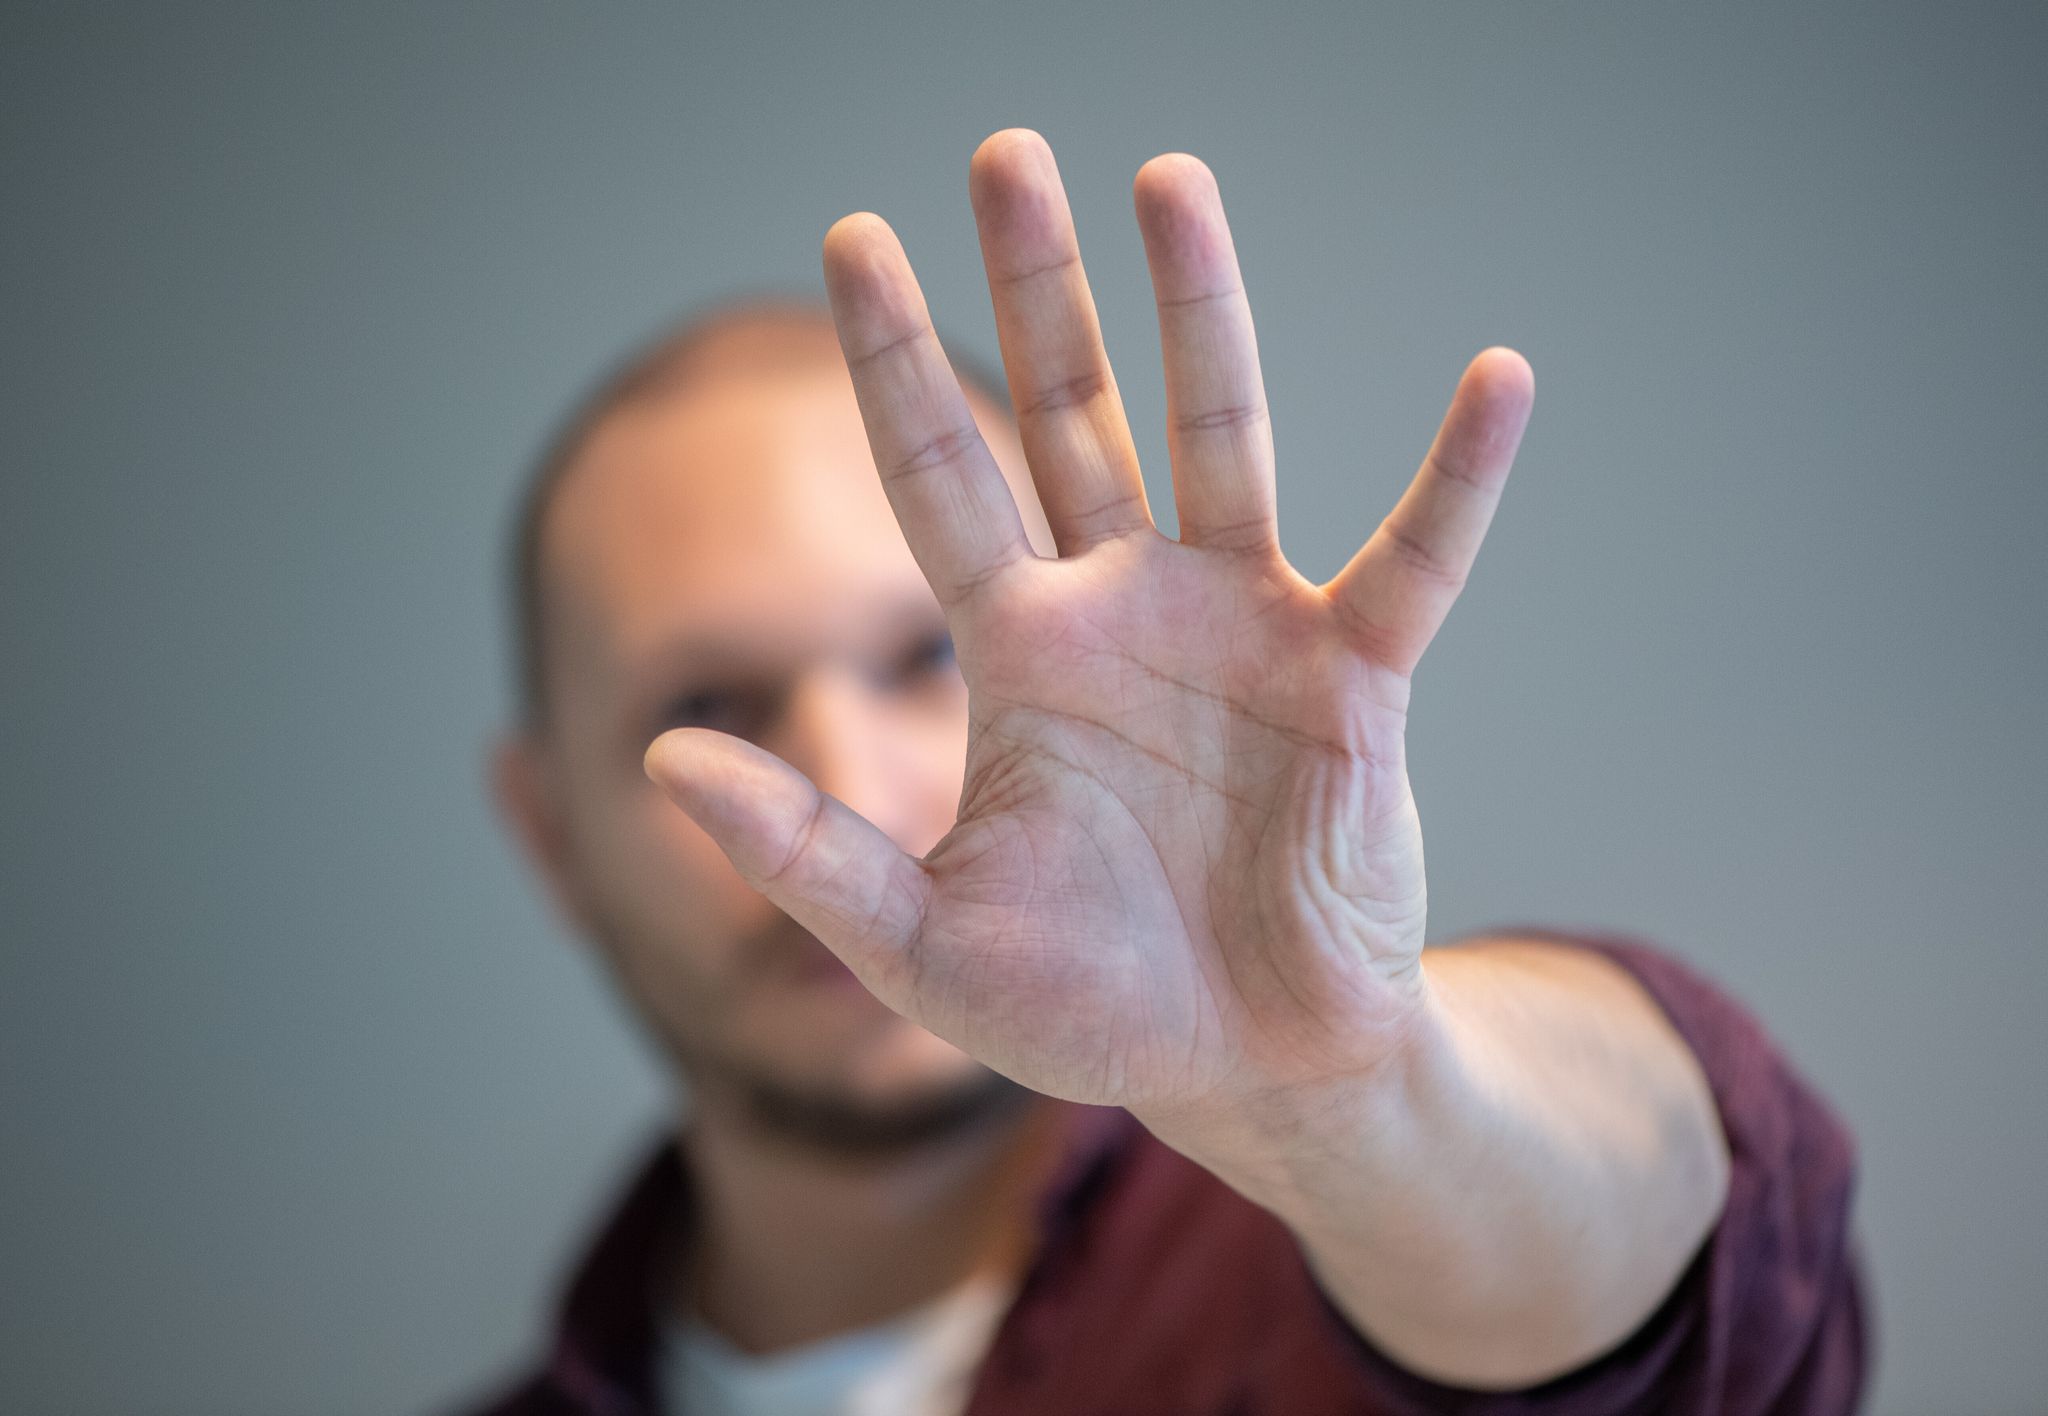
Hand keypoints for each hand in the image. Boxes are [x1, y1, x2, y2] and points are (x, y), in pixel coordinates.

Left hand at [645, 129, 1533, 1123]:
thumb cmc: (1090, 1009)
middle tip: (1005, 154)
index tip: (851, 234)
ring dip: (1201, 313)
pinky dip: (1457, 481)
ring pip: (1218, 437)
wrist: (1248, 1065)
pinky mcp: (1353, 676)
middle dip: (1037, 287)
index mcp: (1021, 656)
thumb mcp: (924, 943)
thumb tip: (661, 762)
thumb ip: (805, 855)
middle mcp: (1124, 610)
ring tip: (1170, 179)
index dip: (890, 362)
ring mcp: (1243, 627)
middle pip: (1068, 413)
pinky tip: (1495, 381)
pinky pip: (1413, 558)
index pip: (939, 478)